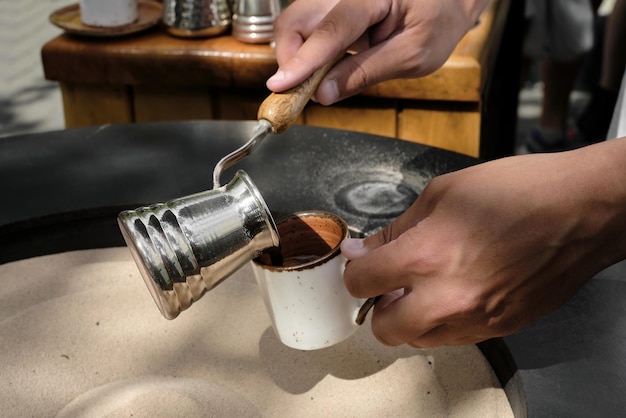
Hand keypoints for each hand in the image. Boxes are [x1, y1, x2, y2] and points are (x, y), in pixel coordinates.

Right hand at [267, 0, 488, 104]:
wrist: (447, 0)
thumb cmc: (437, 23)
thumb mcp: (413, 55)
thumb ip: (366, 72)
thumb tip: (323, 94)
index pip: (331, 28)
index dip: (303, 60)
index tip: (281, 86)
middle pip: (297, 20)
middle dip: (291, 59)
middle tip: (302, 92)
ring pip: (295, 24)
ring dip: (296, 58)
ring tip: (317, 82)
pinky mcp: (331, 6)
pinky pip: (306, 29)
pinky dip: (306, 53)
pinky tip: (323, 69)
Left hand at [342, 141, 625, 347]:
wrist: (583, 211)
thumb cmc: (518, 192)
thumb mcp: (443, 193)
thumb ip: (396, 228)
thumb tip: (364, 249)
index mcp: (426, 256)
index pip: (360, 282)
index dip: (355, 270)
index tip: (361, 260)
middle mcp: (447, 297)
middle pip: (383, 329)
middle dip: (377, 306)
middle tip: (388, 283)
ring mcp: (476, 319)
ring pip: (418, 339)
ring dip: (409, 317)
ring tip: (423, 287)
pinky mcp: (500, 328)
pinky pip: (454, 338)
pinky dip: (442, 322)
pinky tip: (454, 292)